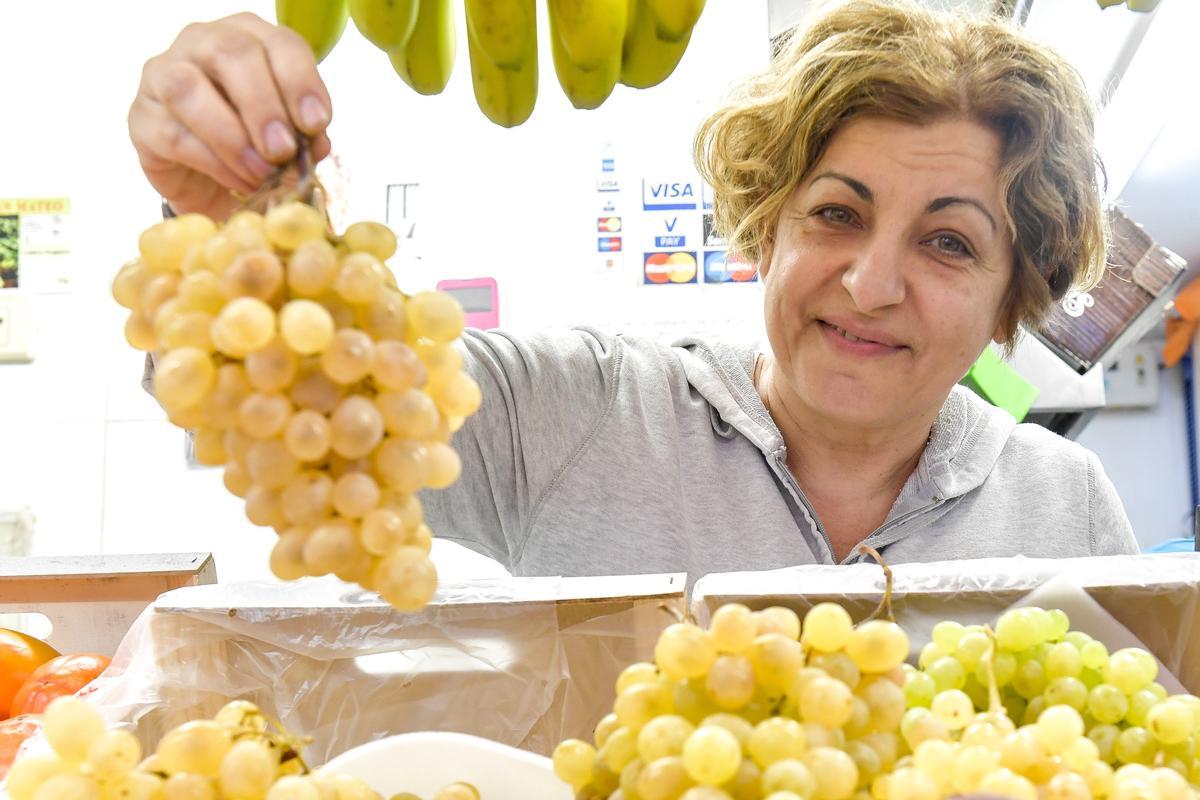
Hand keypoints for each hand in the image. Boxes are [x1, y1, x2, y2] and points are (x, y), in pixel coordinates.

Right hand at [129, 12, 333, 219]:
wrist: (211, 182)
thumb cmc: (255, 145)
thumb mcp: (289, 136)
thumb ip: (304, 134)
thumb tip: (314, 145)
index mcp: (250, 37)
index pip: (279, 42)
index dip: (300, 82)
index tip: (316, 124)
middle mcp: (202, 43)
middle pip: (231, 53)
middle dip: (264, 106)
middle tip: (283, 151)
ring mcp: (163, 74)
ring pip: (189, 88)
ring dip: (232, 136)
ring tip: (262, 172)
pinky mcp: (141, 116)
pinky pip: (173, 134)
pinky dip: (214, 163)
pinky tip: (240, 182)